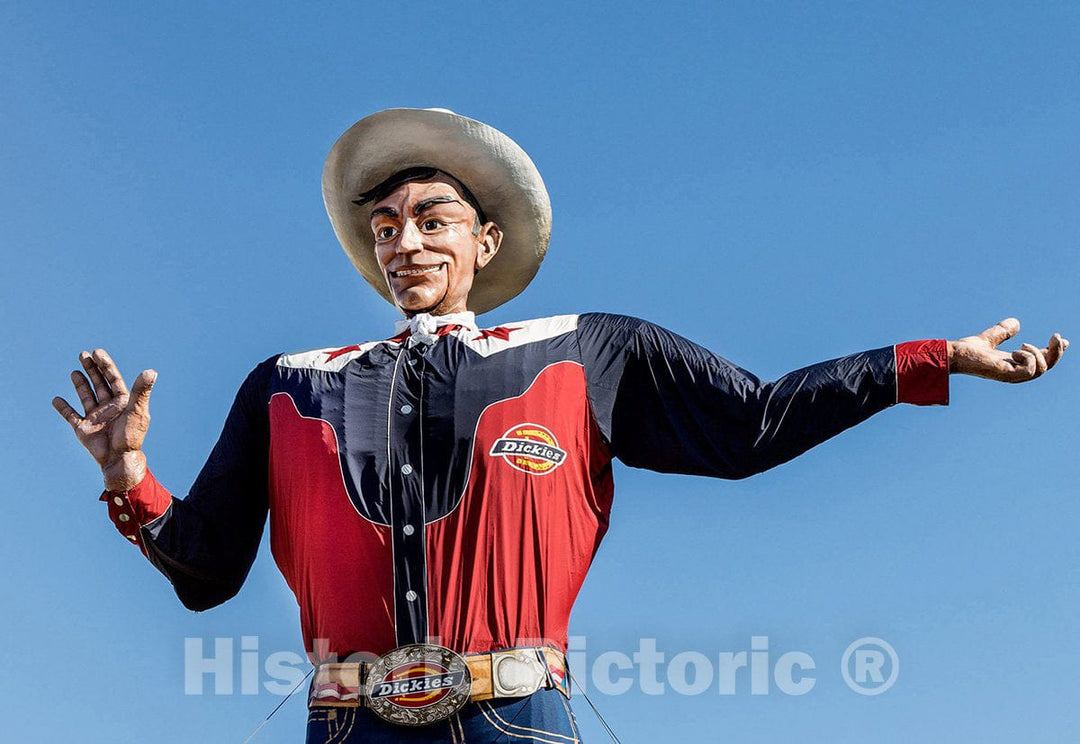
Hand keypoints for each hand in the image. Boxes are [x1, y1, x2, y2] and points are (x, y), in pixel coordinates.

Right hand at [52, 349, 156, 490]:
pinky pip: (71, 416)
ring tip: (74, 371)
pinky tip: (56, 399)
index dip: (106, 365)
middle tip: (83, 354)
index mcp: (123, 401)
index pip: (113, 378)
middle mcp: (109, 407)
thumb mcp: (137, 410)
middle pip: (99, 384)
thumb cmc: (131, 435)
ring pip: (86, 396)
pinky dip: (63, 408)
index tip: (97, 352)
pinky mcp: (84, 428)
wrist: (119, 458)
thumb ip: (141, 391)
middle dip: (92, 369)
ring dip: (80, 384)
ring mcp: (96, 417)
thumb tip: (151, 371)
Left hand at [949, 318, 1068, 382]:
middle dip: (1056, 352)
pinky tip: (1015, 351)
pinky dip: (1029, 357)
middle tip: (1056, 336)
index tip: (1063, 340)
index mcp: (1014, 364)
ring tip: (1022, 345)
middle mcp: (1015, 372)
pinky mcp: (1007, 374)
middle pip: (1047, 366)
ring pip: (1042, 368)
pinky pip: (1031, 369)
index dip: (1055, 352)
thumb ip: (1002, 332)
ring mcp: (1011, 375)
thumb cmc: (967, 351)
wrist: (953, 355)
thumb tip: (1016, 323)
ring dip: (1038, 353)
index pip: (1041, 361)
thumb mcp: (990, 338)